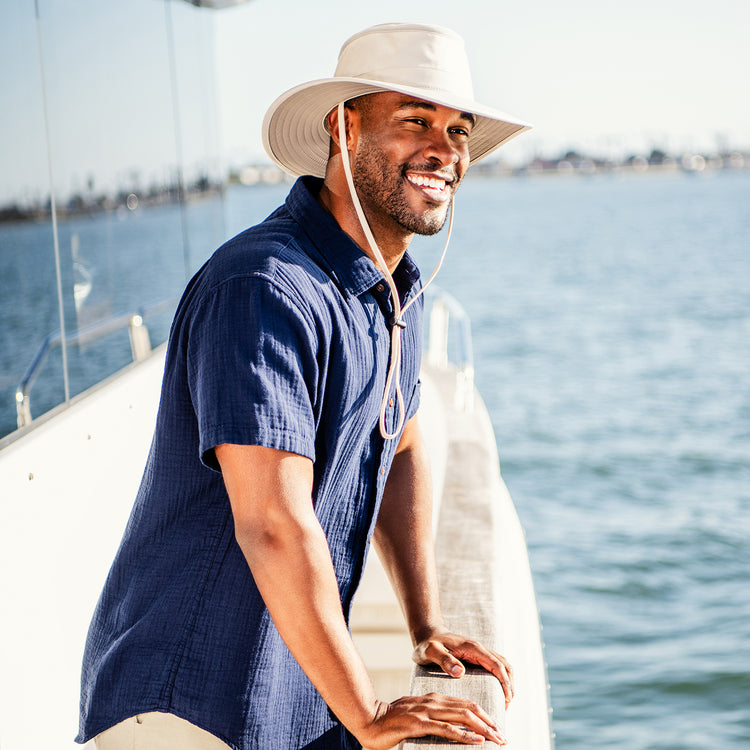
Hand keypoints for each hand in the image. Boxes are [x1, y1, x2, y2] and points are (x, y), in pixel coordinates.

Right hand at [355, 694, 507, 749]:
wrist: (370, 720)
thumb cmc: (393, 721)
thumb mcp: (417, 714)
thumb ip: (434, 717)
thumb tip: (452, 727)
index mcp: (434, 699)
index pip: (465, 704)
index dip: (483, 715)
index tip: (496, 727)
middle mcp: (433, 702)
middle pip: (468, 708)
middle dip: (488, 722)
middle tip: (502, 736)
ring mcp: (426, 712)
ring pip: (461, 716)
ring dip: (482, 729)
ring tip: (496, 738)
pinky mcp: (419, 724)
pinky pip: (446, 729)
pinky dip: (464, 735)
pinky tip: (475, 741)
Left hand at [412, 630, 513, 706]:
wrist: (427, 633)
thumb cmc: (427, 644)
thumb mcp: (431, 651)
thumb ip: (444, 660)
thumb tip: (460, 672)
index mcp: (472, 648)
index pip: (496, 664)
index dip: (505, 682)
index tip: (507, 700)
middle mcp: (480, 648)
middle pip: (505, 665)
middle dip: (510, 684)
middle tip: (506, 706)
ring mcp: (480, 652)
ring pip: (503, 665)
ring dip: (508, 682)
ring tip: (505, 702)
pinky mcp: (477, 657)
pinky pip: (496, 666)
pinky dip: (502, 678)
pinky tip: (497, 692)